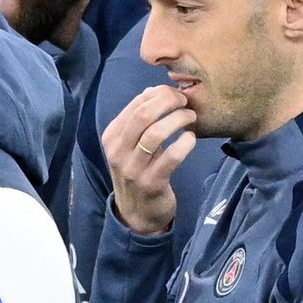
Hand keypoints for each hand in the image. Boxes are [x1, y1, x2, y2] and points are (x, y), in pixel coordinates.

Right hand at [103, 82, 202, 236]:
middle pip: (144, 114)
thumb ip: (139, 118)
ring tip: (191, 118)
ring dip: (180, 119)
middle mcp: (117, 151)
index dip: (160, 93)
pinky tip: (191, 139)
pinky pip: (172, 156)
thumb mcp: (129, 145)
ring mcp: (132, 168)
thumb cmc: (138, 171)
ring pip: (157, 132)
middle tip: (186, 103)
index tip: (176, 95)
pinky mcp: (151, 182)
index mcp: (111, 137)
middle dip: (170, 102)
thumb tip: (154, 90)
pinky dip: (186, 143)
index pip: (136, 104)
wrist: (137, 212)